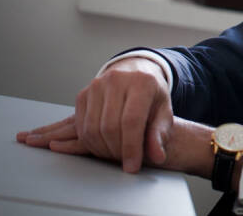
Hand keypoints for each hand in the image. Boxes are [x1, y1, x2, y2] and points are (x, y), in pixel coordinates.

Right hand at [16, 57, 172, 172]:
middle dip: (115, 150)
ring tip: (113, 154)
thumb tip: (158, 156)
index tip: (131, 167)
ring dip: (101, 148)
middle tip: (123, 161)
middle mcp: (117, 80)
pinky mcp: (82, 94)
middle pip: (109, 127)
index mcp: (142, 83)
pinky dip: (88, 142)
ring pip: (91, 128)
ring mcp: (97, 85)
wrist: (135, 74)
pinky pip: (79, 126)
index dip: (130, 147)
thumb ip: (160, 135)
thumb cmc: (151, 97)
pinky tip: (101, 145)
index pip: (131, 120)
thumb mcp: (163, 113)